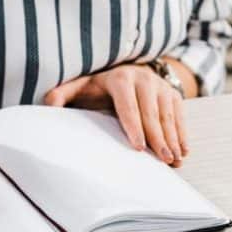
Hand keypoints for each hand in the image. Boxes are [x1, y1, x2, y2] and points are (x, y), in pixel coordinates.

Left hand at [43, 63, 188, 166]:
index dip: (134, 126)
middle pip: (151, 112)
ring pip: (168, 115)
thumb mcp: (78, 87)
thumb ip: (60, 95)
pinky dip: (182, 133)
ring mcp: (160, 86)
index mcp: (120, 78)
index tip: (138, 147)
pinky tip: (183, 151)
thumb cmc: (97, 87)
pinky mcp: (172, 92)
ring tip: (174, 160)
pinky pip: (179, 115)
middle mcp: (144, 79)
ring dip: (173, 139)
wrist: (124, 70)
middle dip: (158, 138)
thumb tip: (48, 106)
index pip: (128, 105)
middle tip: (162, 159)